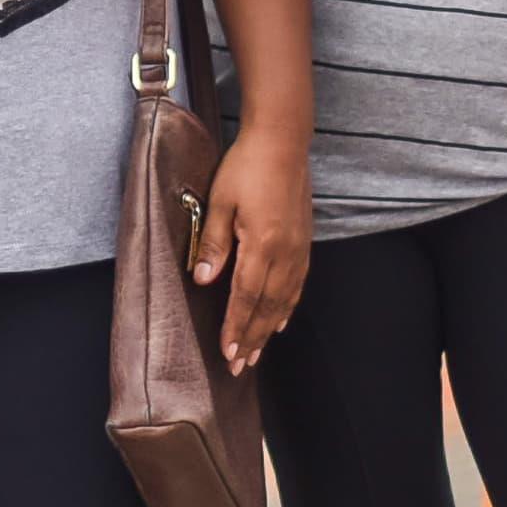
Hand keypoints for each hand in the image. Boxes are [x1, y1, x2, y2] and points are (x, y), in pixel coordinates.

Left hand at [192, 130, 308, 370]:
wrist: (282, 140)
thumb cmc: (246, 166)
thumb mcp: (218, 201)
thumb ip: (212, 242)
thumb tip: (202, 279)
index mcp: (261, 244)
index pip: (245, 297)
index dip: (236, 328)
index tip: (228, 354)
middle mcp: (285, 252)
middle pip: (268, 307)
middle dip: (253, 338)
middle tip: (241, 366)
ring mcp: (298, 248)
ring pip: (285, 300)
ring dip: (269, 328)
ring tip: (258, 351)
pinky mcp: (304, 241)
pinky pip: (297, 284)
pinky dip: (287, 306)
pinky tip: (280, 319)